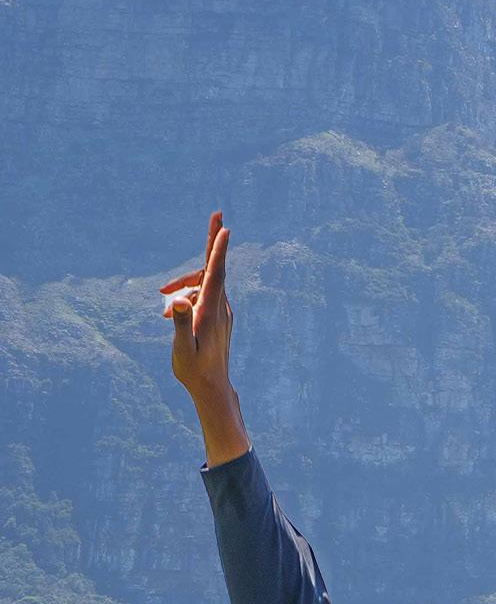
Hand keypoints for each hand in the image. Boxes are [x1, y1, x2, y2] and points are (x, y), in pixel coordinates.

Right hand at [161, 214, 247, 464]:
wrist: (212, 389)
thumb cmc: (194, 370)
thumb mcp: (182, 348)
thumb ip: (181, 324)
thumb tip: (180, 301)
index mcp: (211, 311)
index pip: (216, 274)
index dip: (219, 250)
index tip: (225, 228)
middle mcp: (221, 308)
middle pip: (214, 268)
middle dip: (212, 242)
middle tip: (217, 214)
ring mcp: (221, 311)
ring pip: (203, 283)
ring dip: (182, 285)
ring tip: (163, 305)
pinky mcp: (218, 316)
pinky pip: (203, 295)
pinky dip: (187, 296)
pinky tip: (169, 312)